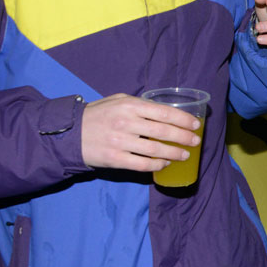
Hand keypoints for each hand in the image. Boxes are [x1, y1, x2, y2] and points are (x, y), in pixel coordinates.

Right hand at [80, 93, 200, 171]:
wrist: (70, 133)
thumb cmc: (98, 115)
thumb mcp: (118, 101)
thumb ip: (140, 104)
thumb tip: (166, 110)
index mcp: (130, 106)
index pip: (164, 113)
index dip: (184, 120)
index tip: (196, 125)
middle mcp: (126, 122)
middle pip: (164, 132)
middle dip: (184, 138)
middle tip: (195, 142)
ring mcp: (120, 142)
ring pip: (156, 150)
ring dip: (175, 154)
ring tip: (185, 155)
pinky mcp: (114, 158)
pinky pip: (142, 164)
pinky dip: (157, 165)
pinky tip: (165, 164)